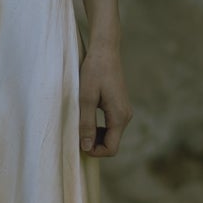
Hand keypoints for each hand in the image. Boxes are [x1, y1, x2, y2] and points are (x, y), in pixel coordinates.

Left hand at [79, 40, 130, 157]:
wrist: (105, 50)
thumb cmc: (94, 71)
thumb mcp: (86, 98)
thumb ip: (86, 124)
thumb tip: (86, 147)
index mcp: (120, 116)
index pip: (111, 149)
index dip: (94, 152)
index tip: (78, 144)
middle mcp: (126, 116)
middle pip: (112, 144)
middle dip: (94, 145)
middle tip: (76, 134)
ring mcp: (124, 111)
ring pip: (111, 135)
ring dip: (96, 136)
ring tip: (79, 125)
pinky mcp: (120, 106)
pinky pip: (111, 125)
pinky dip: (99, 128)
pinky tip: (86, 118)